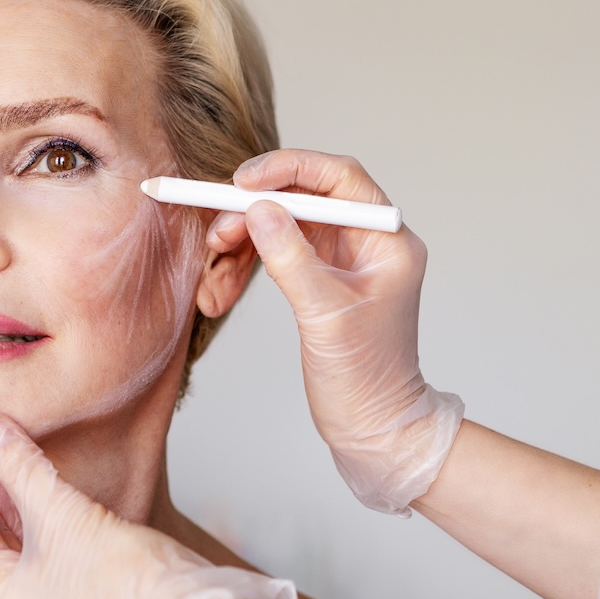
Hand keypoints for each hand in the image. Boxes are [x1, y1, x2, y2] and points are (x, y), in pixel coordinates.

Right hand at [209, 149, 463, 515]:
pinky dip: (244, 267)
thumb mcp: (324, 313)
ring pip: (281, 226)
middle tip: (216, 235)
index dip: (288, 170)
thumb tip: (258, 208)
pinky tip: (219, 291)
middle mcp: (367, 241)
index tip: (242, 182)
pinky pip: (275, 254)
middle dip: (254, 214)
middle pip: (302, 199)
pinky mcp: (320, 280)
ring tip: (212, 275)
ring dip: (241, 244)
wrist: (373, 428)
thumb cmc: (365, 378)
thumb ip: (291, 256)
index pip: (338, 178)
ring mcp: (343, 260)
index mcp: (387, 239)